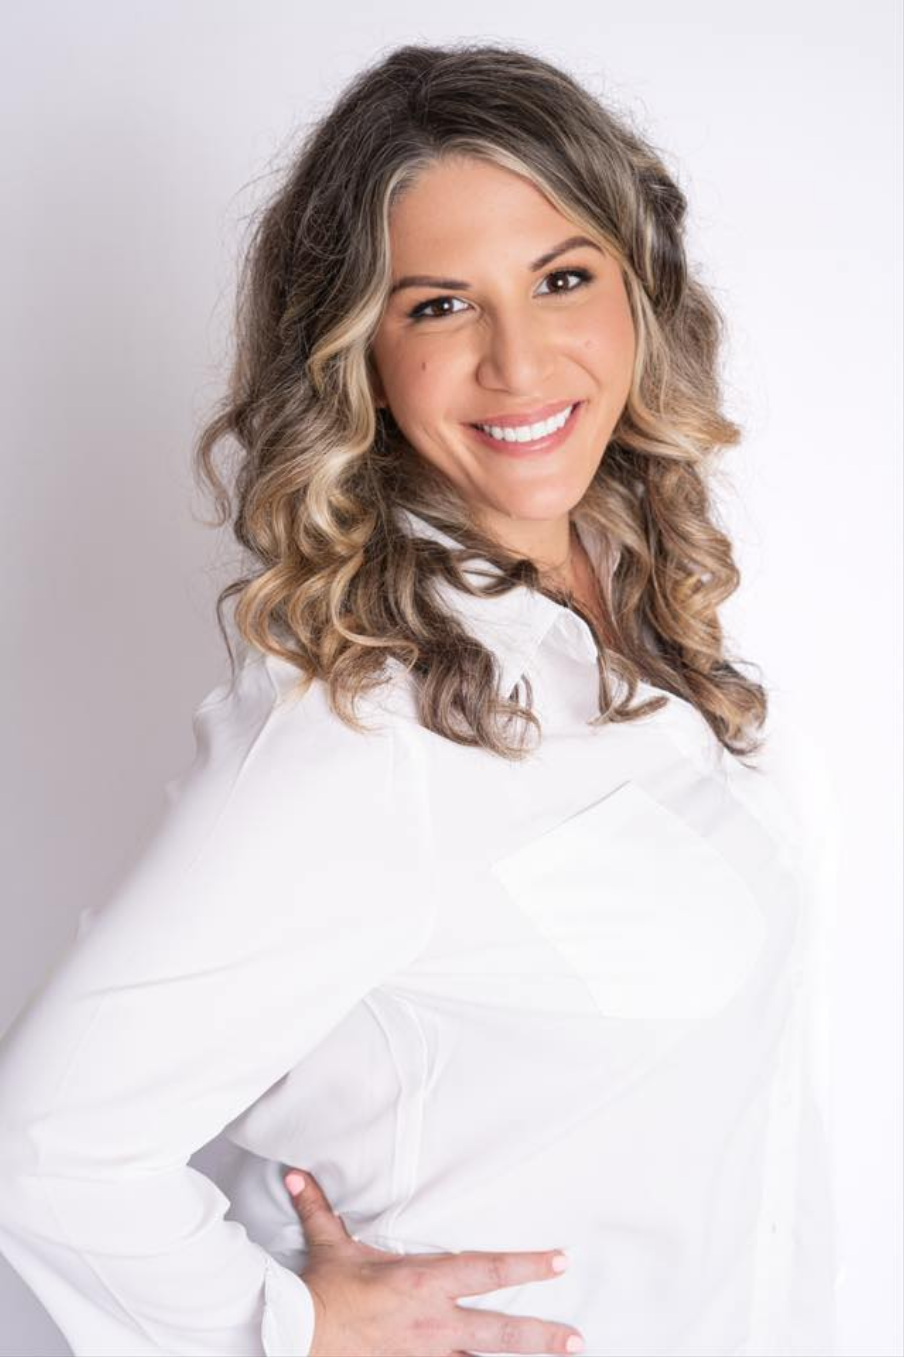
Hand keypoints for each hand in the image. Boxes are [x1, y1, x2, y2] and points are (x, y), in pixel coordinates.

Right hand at [283, 1166, 583, 1357]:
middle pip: (500, 1332)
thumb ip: (320, 1207)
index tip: (561, 1261)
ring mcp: (426, 1355)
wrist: (296, 1337)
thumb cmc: (320, 1291)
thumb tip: (298, 1173)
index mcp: (423, 1282)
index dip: (528, 1265)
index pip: (487, 1269)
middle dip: (542, 1337)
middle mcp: (434, 1322)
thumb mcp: (328, 1246)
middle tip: (577, 1340)